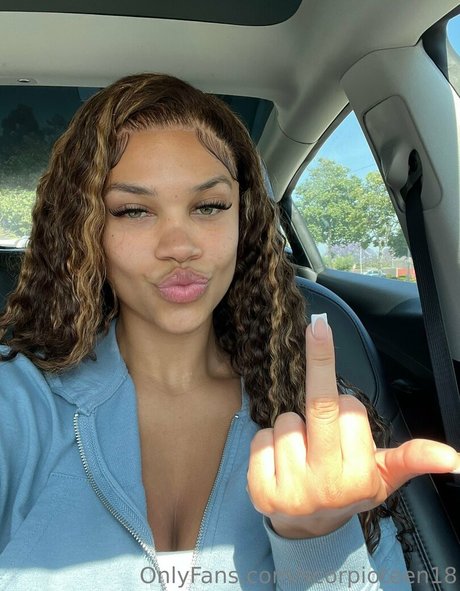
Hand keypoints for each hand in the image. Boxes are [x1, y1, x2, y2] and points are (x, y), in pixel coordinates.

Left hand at [247, 314, 459, 538]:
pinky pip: (260, 438)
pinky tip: (279, 464)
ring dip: (292, 428)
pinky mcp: (261, 491)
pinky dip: (267, 443)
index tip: (344, 408)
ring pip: (287, 421)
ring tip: (302, 454)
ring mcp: (292, 490)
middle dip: (319, 358)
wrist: (308, 528)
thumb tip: (453, 458)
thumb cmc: (346, 490)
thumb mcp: (382, 478)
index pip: (351, 410)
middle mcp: (328, 485)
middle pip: (321, 406)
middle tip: (318, 326)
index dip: (346, 406)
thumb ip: (411, 459)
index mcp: (360, 477)